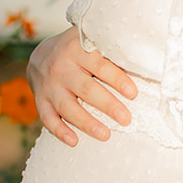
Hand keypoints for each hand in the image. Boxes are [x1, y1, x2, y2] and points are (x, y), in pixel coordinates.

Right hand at [27, 26, 136, 146]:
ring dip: (86, 123)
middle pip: (86, 89)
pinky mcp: (40, 100)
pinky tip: (74, 141)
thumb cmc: (76, 50)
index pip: (100, 65)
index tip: (133, 94)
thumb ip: (109, 49)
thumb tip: (142, 62)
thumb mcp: (89, 40)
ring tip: (105, 135)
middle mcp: (61, 67)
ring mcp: (49, 86)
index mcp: (77, 49)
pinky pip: (48, 118)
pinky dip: (60, 131)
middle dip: (107, 105)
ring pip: (67, 107)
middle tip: (125, 119)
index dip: (117, 80)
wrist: (39, 55)